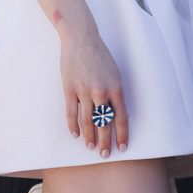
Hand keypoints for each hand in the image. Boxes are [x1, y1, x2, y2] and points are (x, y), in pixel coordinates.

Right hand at [60, 27, 128, 158]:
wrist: (81, 38)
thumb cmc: (99, 54)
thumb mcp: (114, 72)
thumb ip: (115, 92)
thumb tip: (115, 114)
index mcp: (116, 87)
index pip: (121, 117)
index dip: (122, 134)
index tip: (122, 147)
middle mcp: (101, 91)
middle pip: (105, 123)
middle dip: (105, 142)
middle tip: (104, 154)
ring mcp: (84, 90)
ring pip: (88, 121)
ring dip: (90, 137)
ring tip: (90, 147)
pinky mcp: (70, 89)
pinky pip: (72, 113)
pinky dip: (73, 126)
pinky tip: (76, 135)